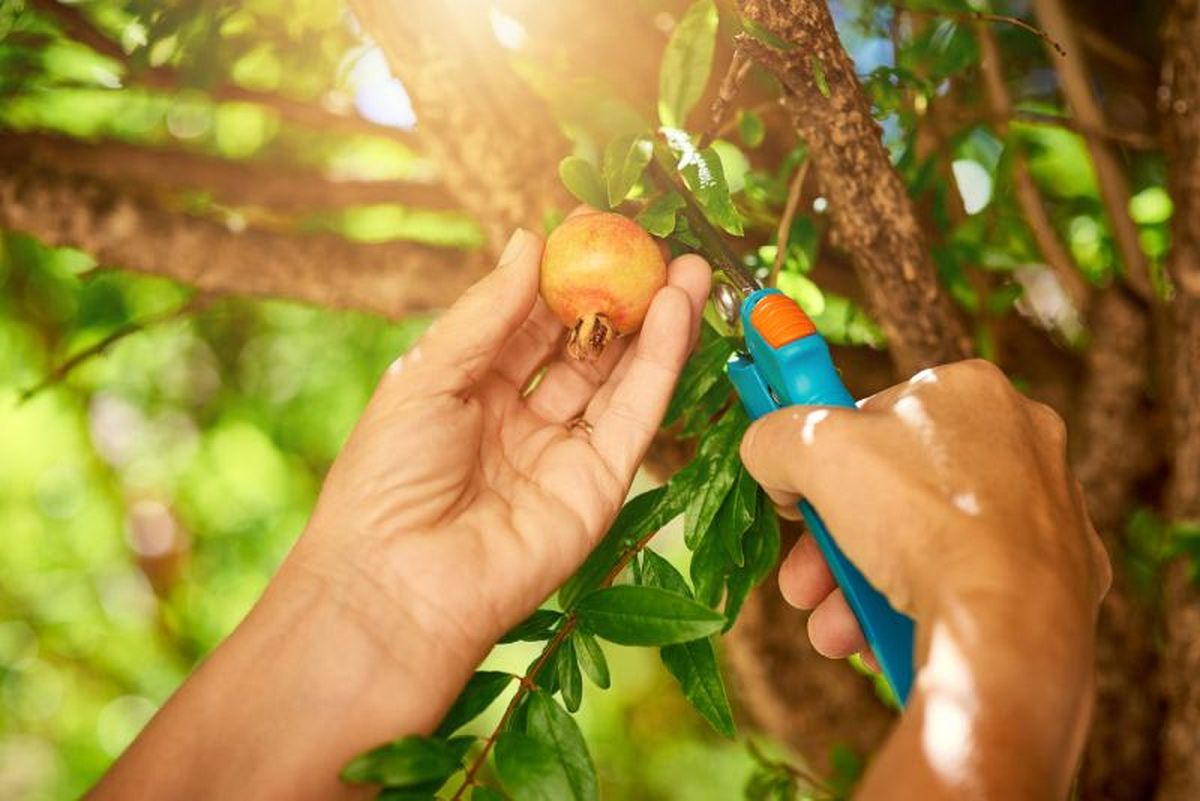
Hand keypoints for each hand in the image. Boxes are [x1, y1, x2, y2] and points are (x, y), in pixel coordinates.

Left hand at [93, 228, 709, 800]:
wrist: (395, 589)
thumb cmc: (386, 479)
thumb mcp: (427, 376)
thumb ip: (488, 313)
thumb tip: (528, 241)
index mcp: (468, 391)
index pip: (527, 321)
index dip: (560, 274)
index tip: (594, 226)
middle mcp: (519, 420)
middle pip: (580, 346)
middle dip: (616, 294)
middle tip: (652, 240)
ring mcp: (562, 454)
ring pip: (618, 376)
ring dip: (654, 322)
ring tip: (688, 266)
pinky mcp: (599, 486)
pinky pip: (635, 414)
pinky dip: (660, 363)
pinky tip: (677, 312)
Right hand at [739, 359, 1110, 798]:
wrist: (1006, 626)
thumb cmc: (917, 515)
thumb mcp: (811, 449)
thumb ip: (776, 436)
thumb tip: (767, 453)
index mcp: (970, 389)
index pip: (875, 415)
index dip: (823, 459)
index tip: (793, 500)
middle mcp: (1021, 441)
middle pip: (895, 490)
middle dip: (834, 543)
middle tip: (801, 585)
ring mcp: (1047, 513)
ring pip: (927, 545)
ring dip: (862, 587)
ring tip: (834, 631)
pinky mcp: (1061, 580)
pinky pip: (967, 586)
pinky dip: (919, 610)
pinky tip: (884, 642)